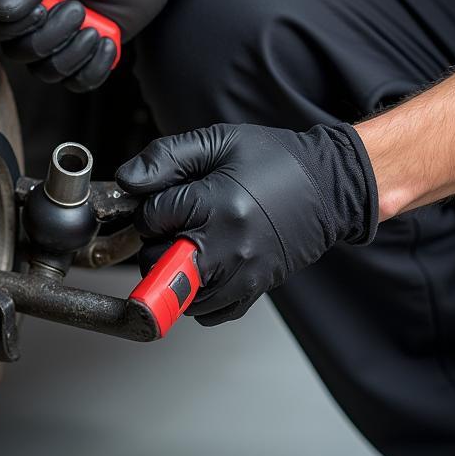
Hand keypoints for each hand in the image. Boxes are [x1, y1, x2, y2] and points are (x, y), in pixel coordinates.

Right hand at [0, 0, 196, 91]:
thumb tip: (0, 8)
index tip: (26, 7)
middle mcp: (23, 8)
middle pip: (4, 43)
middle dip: (41, 33)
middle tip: (72, 7)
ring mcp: (48, 34)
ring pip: (37, 66)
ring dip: (69, 49)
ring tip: (93, 22)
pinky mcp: (75, 55)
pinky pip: (70, 81)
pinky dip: (91, 65)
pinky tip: (106, 40)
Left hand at [116, 122, 378, 324]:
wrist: (328, 186)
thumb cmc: (275, 161)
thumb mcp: (219, 142)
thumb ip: (166, 157)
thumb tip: (126, 179)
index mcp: (219, 204)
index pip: (152, 218)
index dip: (151, 207)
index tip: (166, 200)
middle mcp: (230, 246)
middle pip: (157, 262)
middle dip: (156, 241)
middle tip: (176, 223)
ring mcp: (243, 274)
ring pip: (177, 295)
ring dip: (172, 273)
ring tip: (190, 245)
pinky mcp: (253, 291)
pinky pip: (207, 313)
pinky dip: (197, 297)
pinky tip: (206, 268)